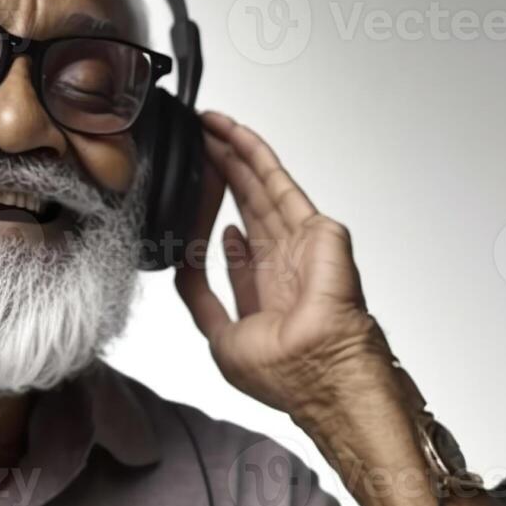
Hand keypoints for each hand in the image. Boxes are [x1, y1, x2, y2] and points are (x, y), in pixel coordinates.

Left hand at [175, 111, 398, 428]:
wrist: (323, 377)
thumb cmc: (289, 374)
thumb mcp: (222, 337)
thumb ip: (202, 300)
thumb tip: (182, 268)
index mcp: (268, 288)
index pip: (239, 239)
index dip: (214, 213)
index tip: (195, 191)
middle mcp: (287, 261)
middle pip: (249, 204)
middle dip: (222, 173)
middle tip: (198, 143)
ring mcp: (303, 242)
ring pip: (262, 186)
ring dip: (235, 155)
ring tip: (210, 128)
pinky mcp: (316, 229)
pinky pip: (279, 184)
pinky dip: (256, 157)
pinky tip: (236, 137)